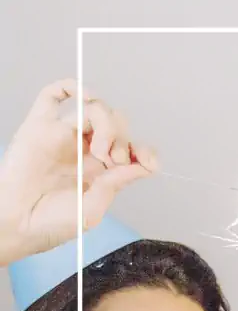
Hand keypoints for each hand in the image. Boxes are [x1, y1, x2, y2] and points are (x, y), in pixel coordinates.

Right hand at [0, 80, 157, 265]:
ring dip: (107, 125)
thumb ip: (115, 184)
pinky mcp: (40, 127)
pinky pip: (53, 95)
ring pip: (95, 109)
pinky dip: (71, 87)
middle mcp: (85, 150)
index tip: (148, 162)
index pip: (132, 148)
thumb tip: (141, 165)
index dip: (144, 150)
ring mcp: (64, 136)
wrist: (16, 224)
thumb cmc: (51, 223)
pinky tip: (84, 96)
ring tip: (99, 151)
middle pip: (117, 124)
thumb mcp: (93, 209)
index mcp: (103, 170)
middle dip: (123, 139)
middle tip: (112, 161)